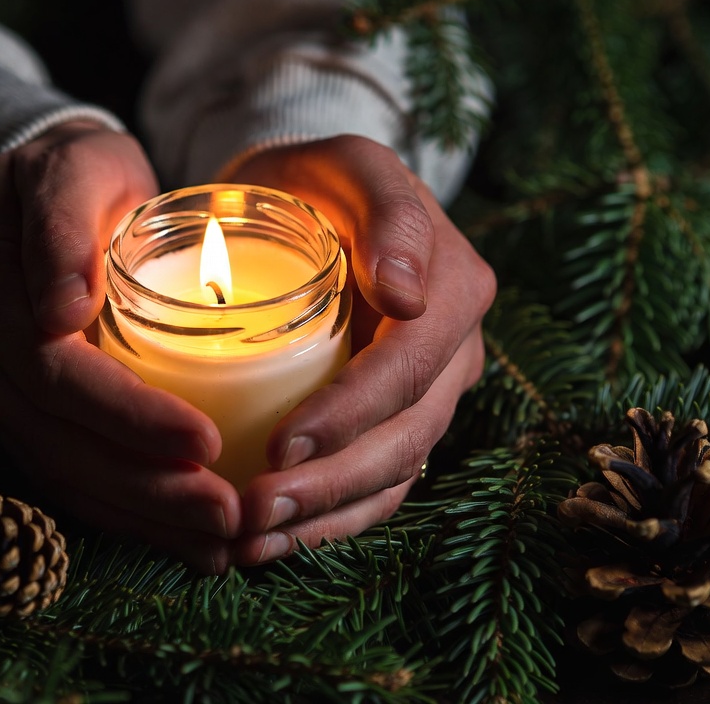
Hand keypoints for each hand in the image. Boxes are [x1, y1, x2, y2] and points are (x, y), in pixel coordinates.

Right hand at [0, 121, 241, 572]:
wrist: (41, 189)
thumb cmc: (78, 169)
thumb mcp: (77, 166)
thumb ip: (64, 223)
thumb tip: (59, 311)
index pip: (57, 374)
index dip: (130, 417)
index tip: (208, 444)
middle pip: (55, 441)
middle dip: (145, 487)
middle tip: (226, 516)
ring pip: (57, 472)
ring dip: (139, 515)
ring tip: (216, 543)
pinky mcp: (4, 412)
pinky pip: (59, 474)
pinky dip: (120, 509)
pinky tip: (177, 532)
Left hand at [219, 135, 495, 565]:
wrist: (305, 203)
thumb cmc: (317, 179)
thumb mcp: (349, 165)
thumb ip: (385, 208)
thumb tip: (408, 294)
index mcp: (455, 288)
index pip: (409, 367)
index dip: (350, 414)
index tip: (280, 445)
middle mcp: (456, 350)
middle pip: (405, 436)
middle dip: (331, 484)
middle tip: (254, 512)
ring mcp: (431, 393)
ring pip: (394, 474)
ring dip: (327, 518)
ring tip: (254, 543)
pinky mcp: (397, 421)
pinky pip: (379, 484)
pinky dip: (333, 521)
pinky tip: (277, 541)